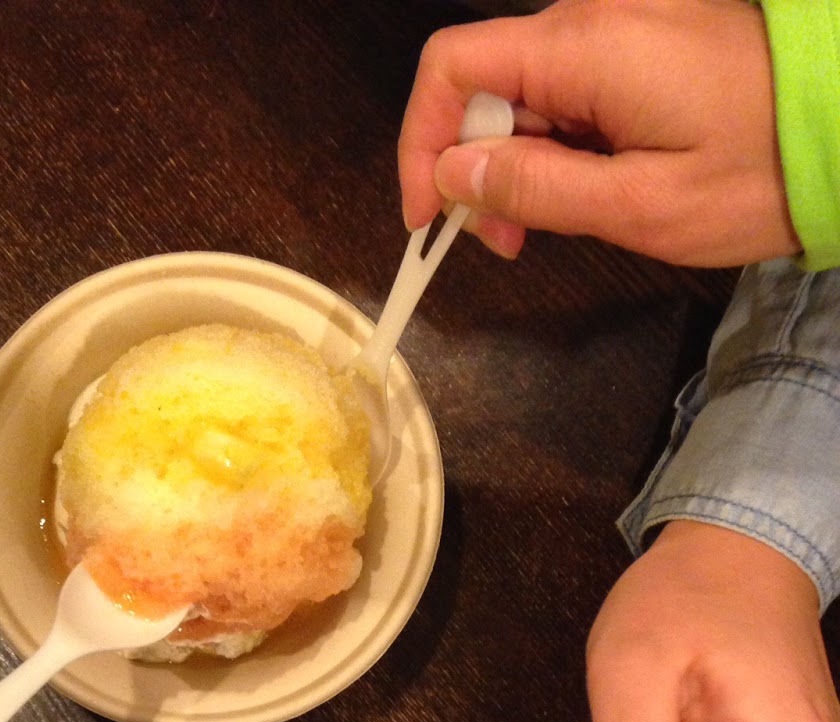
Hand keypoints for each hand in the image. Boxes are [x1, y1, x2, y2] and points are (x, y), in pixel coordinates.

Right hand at [399, 0, 798, 266]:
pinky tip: (581, 191)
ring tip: (544, 228)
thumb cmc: (756, 172)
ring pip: (522, 93)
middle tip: (504, 243)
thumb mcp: (636, 204)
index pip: (451, 69)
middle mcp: (591, 19)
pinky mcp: (639, 45)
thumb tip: (455, 174)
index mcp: (582, 48)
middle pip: (482, 83)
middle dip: (473, 166)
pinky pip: (566, 90)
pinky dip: (554, 144)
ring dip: (514, 163)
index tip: (428, 216)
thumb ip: (536, 186)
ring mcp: (618, 27)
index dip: (421, 143)